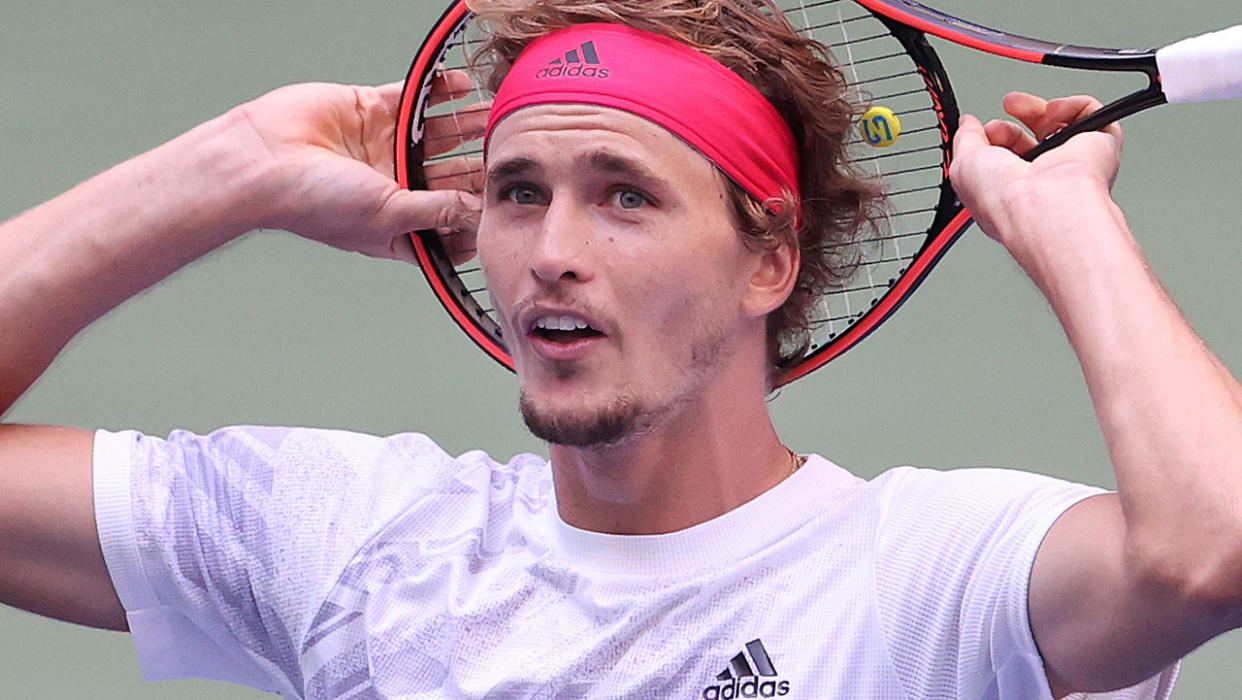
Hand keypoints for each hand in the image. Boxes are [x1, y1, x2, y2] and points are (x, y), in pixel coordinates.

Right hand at [231, 74, 484, 262]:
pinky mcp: (372, 111)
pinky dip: (439, 92)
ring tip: (501, 115)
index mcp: (397, 223)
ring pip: (438, 135)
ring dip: (468, 125)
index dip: (476, 217)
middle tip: (517, 154)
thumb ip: (437, 211)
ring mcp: (384, 147)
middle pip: (450, 175)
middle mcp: (393, 185)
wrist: (262, 161)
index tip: (505, 208)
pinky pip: (414, 99)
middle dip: (480, 166)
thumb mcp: (389, 215)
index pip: (448, 223)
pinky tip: (464, 88)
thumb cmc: (312, 203)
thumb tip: (477, 213)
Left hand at [949, 93, 1123, 250]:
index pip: (1007, 157)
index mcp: (1011, 190)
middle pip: (1034, 137)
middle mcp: (1044, 179)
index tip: (987, 127)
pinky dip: (1073, 105)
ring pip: (1061, 123)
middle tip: (1007, 108)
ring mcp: (1073, 164)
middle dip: (1018, 117)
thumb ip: (965, 139)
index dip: (995, 136)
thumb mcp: (963, 165)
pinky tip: (1056, 110)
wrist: (1042, 203)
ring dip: (1040, 107)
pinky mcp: (1100, 149)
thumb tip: (968, 123)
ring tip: (1027, 107)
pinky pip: (1092, 115)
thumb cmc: (1003, 200)